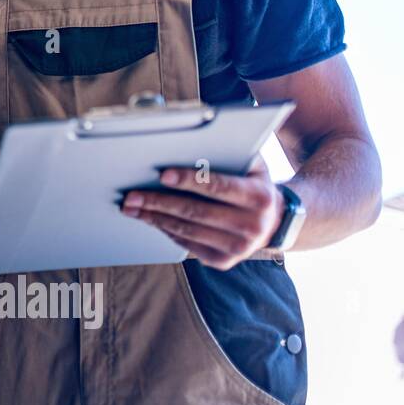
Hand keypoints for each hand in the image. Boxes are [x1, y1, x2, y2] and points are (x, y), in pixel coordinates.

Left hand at [121, 159, 285, 269]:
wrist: (272, 221)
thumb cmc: (252, 183)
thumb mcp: (251, 165)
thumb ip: (229, 153)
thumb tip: (194, 143)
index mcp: (259, 198)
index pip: (218, 187)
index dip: (189, 180)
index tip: (163, 175)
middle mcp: (252, 226)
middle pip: (195, 212)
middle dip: (159, 202)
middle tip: (132, 195)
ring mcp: (238, 248)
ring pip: (187, 230)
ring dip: (154, 218)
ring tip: (132, 207)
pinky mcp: (223, 261)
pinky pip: (186, 244)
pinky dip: (165, 229)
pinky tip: (150, 218)